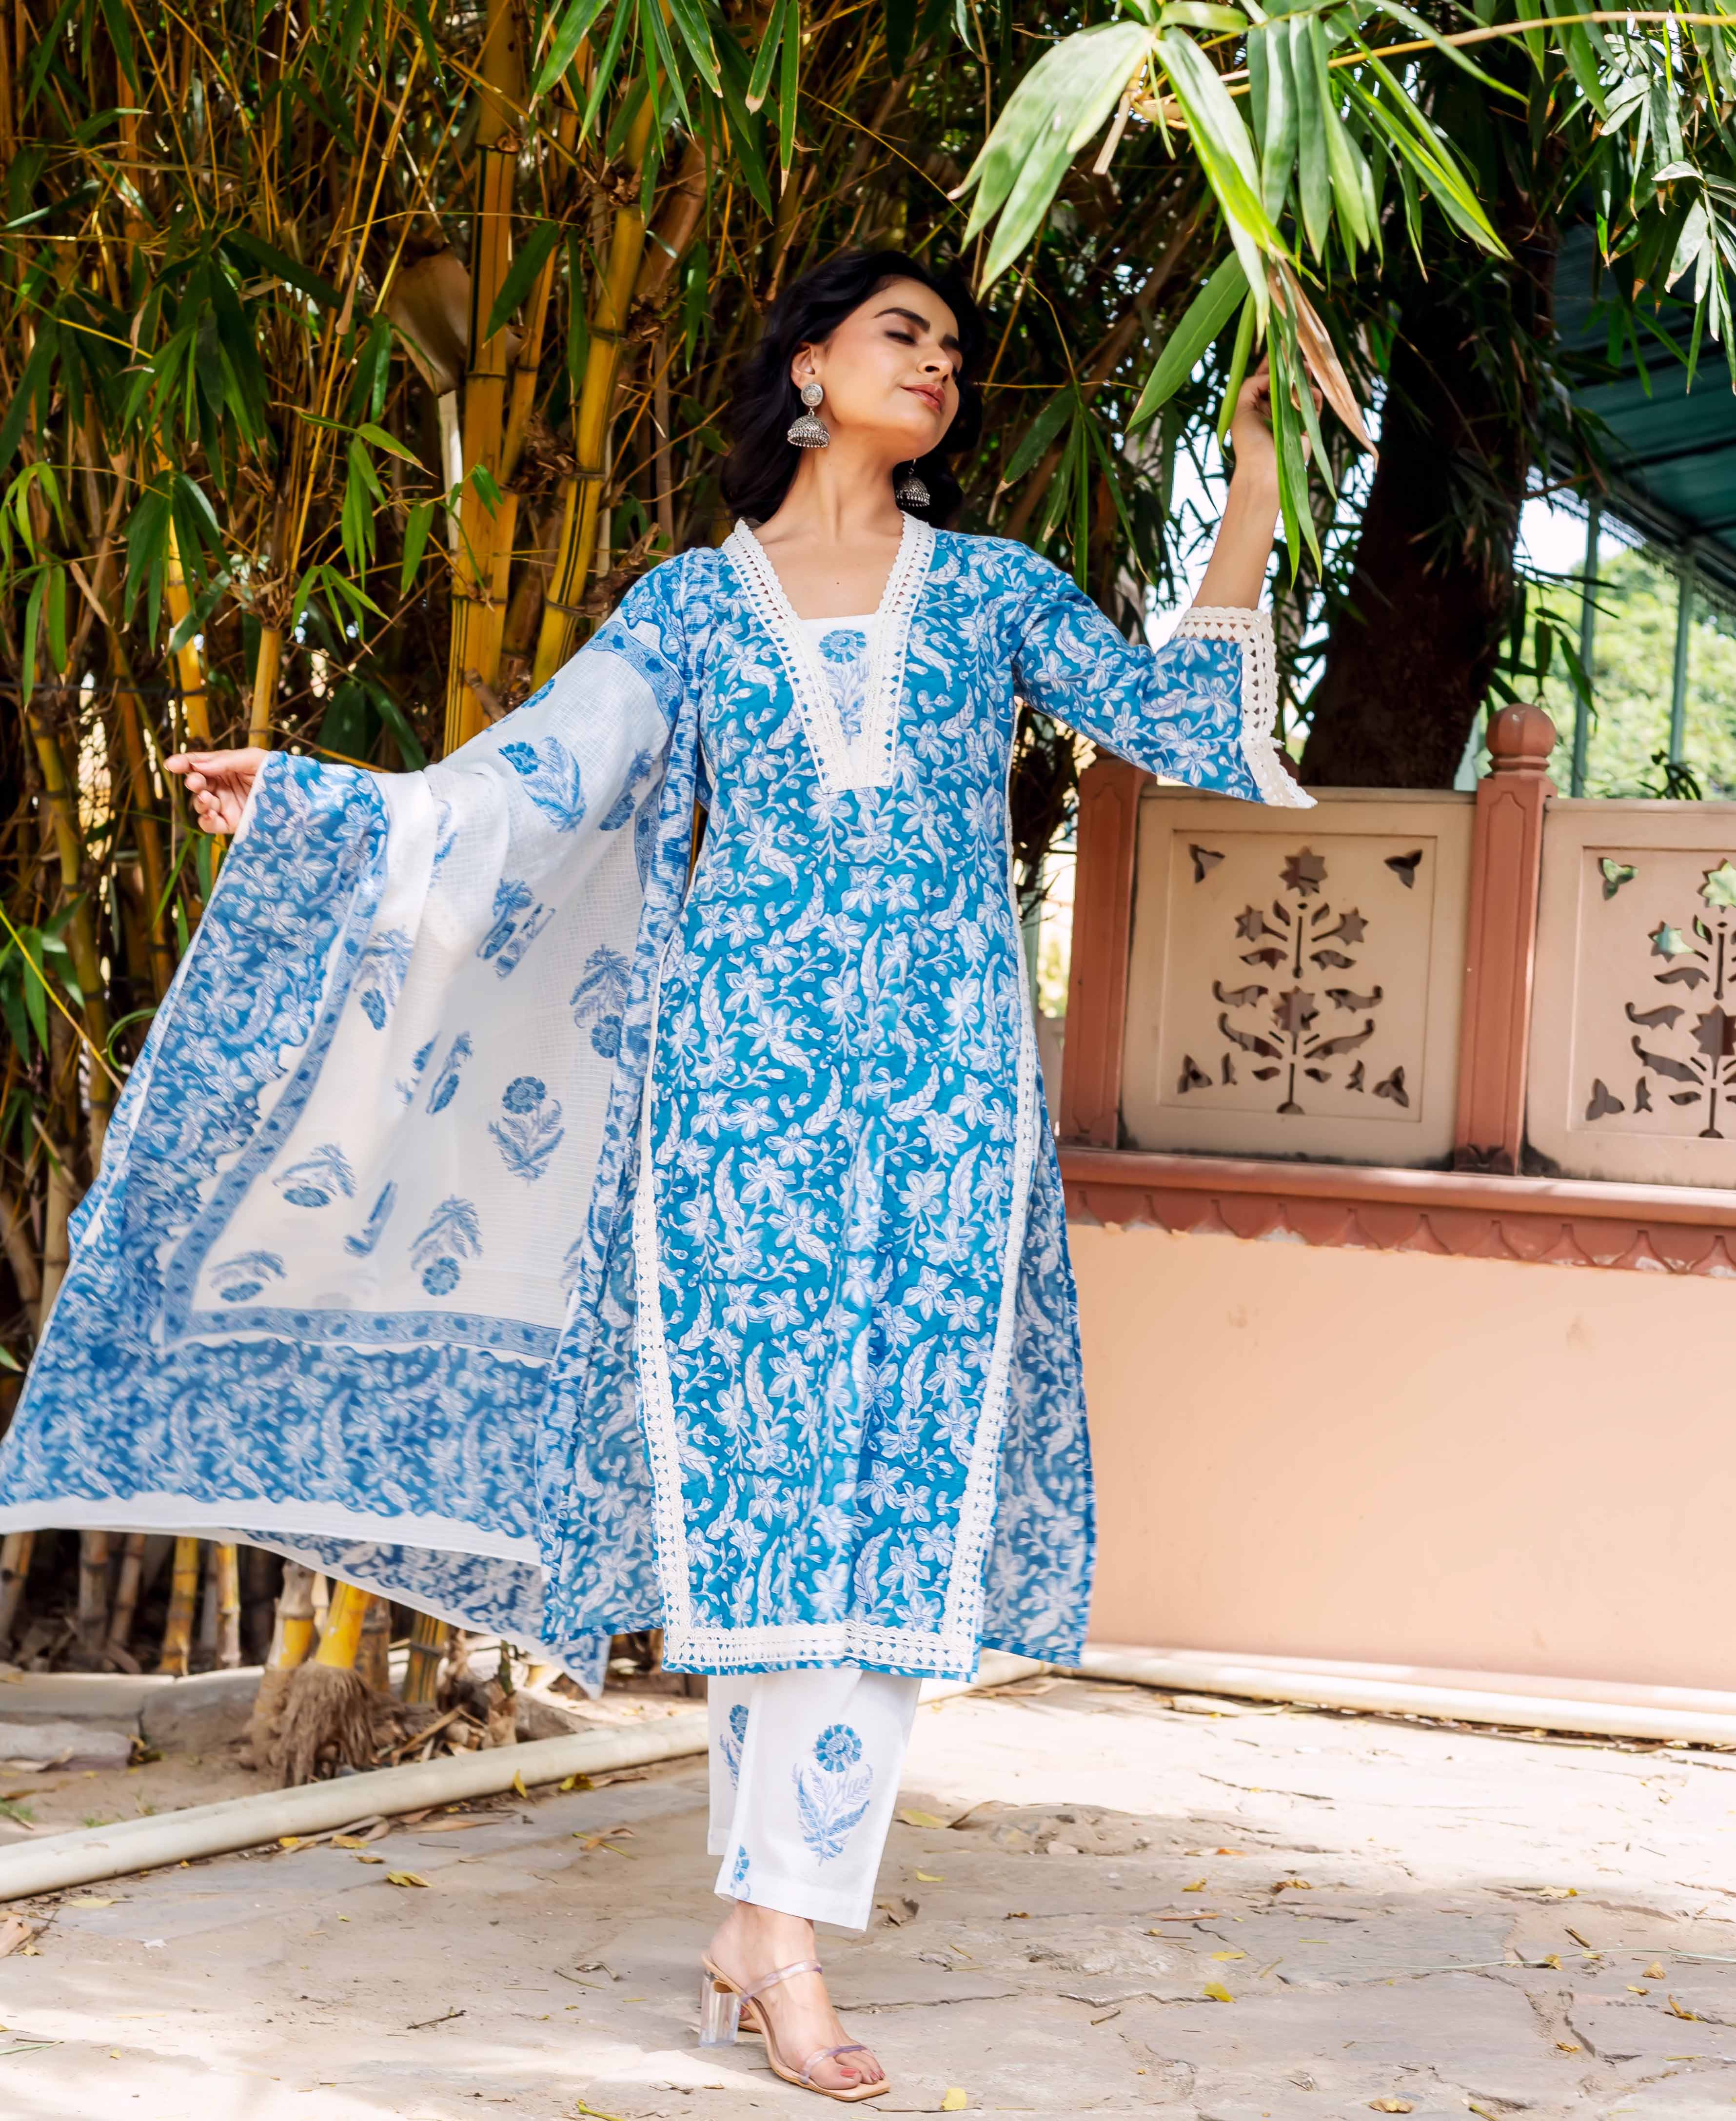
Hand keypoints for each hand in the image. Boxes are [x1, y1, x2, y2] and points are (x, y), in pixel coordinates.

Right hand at [163, 748, 267, 834]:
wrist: (297, 798)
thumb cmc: (277, 773)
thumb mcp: (254, 759)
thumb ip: (226, 760)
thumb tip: (200, 765)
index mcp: (224, 767)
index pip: (200, 764)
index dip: (184, 763)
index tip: (172, 764)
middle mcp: (222, 786)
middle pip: (197, 784)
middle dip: (193, 782)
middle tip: (196, 781)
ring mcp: (225, 805)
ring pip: (201, 804)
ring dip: (200, 801)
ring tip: (208, 799)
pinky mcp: (231, 823)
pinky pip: (210, 824)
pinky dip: (205, 821)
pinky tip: (209, 816)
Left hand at [1227, 358, 1320, 478]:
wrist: (1264, 470)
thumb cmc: (1248, 442)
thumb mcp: (1240, 409)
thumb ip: (1251, 385)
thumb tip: (1270, 374)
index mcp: (1258, 404)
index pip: (1266, 378)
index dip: (1271, 362)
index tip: (1277, 345)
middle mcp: (1275, 407)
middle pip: (1286, 379)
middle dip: (1290, 364)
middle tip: (1295, 349)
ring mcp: (1292, 415)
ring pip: (1302, 388)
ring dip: (1304, 375)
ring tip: (1304, 365)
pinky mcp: (1307, 424)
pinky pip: (1315, 404)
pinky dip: (1315, 395)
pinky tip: (1311, 390)